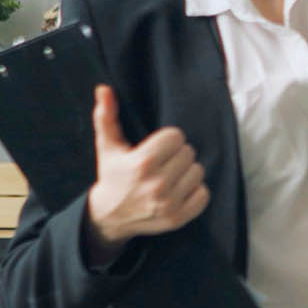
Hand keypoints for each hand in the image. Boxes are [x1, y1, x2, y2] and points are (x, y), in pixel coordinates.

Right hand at [83, 85, 208, 251]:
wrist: (109, 216)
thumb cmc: (112, 175)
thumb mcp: (107, 146)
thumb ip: (106, 116)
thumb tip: (103, 88)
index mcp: (142, 163)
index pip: (177, 136)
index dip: (166, 140)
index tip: (155, 149)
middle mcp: (157, 184)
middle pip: (188, 152)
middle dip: (176, 155)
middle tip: (161, 163)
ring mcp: (168, 203)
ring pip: (198, 171)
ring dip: (186, 172)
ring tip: (168, 176)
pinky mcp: (178, 218)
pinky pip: (204, 194)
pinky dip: (194, 191)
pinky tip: (177, 191)